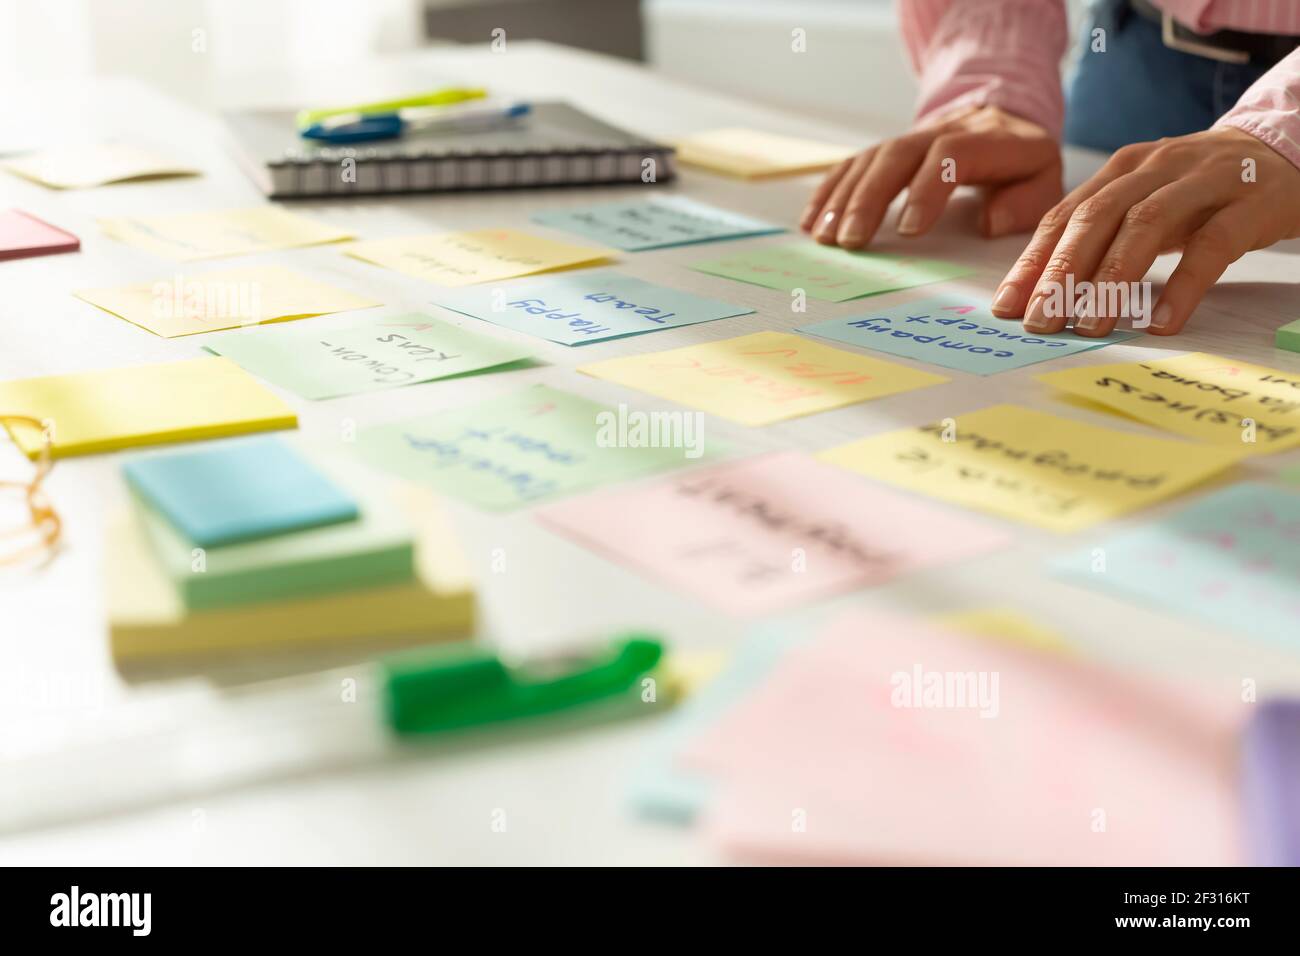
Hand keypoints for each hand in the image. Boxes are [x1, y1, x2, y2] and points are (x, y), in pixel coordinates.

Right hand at [799, 105, 1061, 248]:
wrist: (999, 117)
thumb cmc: (1020, 164)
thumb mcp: (1043, 180)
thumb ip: (1025, 203)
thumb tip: (988, 223)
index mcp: (987, 140)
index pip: (951, 155)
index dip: (928, 189)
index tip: (910, 232)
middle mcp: (941, 131)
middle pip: (897, 156)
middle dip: (869, 199)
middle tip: (851, 241)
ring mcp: (908, 138)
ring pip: (869, 160)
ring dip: (842, 199)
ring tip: (825, 237)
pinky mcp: (886, 150)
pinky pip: (851, 164)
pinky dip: (828, 192)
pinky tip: (812, 221)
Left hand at [992, 127, 1299, 335]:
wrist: (1286, 148)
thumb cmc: (1200, 190)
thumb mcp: (1145, 202)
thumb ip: (1101, 236)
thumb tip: (1043, 291)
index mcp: (1121, 170)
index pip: (1065, 216)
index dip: (1033, 262)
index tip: (1006, 306)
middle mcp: (1156, 168)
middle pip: (1096, 219)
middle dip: (1061, 273)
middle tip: (1040, 322)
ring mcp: (1204, 181)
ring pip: (1145, 226)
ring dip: (1111, 280)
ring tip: (1090, 326)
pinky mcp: (1251, 203)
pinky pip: (1212, 245)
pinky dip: (1183, 285)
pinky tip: (1161, 321)